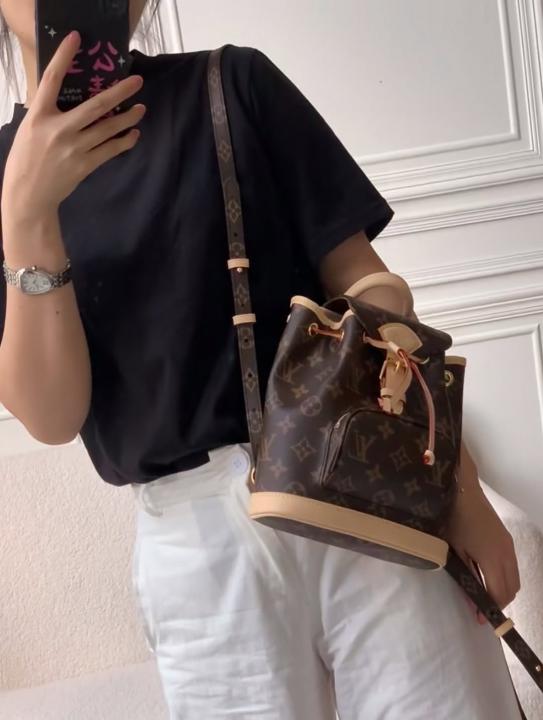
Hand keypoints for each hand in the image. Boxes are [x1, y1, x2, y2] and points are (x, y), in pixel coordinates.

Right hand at [1, 30, 145, 222]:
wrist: (29, 194)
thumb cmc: (28, 158)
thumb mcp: (30, 128)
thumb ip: (48, 113)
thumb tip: (70, 98)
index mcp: (39, 115)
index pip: (51, 79)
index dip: (63, 56)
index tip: (75, 38)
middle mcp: (58, 129)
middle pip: (95, 105)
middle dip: (119, 91)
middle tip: (137, 81)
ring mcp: (74, 148)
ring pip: (108, 128)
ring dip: (128, 117)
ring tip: (141, 108)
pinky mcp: (85, 164)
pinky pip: (110, 150)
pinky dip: (124, 141)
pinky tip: (134, 133)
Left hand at [442, 478, 520, 624]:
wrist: (463, 491)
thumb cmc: (453, 520)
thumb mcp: (455, 551)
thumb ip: (466, 578)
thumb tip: (472, 605)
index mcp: (493, 559)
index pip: (498, 593)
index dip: (490, 609)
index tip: (479, 620)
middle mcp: (507, 554)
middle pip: (512, 590)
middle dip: (499, 603)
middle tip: (481, 609)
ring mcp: (509, 546)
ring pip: (515, 579)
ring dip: (504, 591)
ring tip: (484, 595)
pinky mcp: (507, 540)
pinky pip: (513, 567)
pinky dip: (505, 578)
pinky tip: (489, 577)